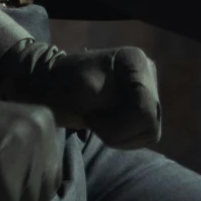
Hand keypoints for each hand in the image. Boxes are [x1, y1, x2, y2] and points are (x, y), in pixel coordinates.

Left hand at [0, 40, 160, 149]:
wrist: (49, 87)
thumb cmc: (61, 86)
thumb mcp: (87, 90)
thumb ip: (122, 103)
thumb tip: (150, 116)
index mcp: (137, 62)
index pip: (144, 112)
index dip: (117, 124)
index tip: (89, 114)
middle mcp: (149, 73)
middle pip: (150, 125)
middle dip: (118, 132)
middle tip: (91, 120)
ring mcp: (149, 90)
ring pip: (150, 133)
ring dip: (120, 136)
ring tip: (97, 121)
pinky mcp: (145, 107)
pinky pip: (144, 136)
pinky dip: (123, 138)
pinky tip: (105, 125)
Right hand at [0, 82, 66, 200]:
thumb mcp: (9, 141)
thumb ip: (31, 159)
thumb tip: (47, 194)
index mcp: (46, 121)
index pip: (52, 182)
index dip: (20, 190)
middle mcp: (41, 125)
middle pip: (41, 195)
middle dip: (9, 196)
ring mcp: (24, 137)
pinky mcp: (2, 153)